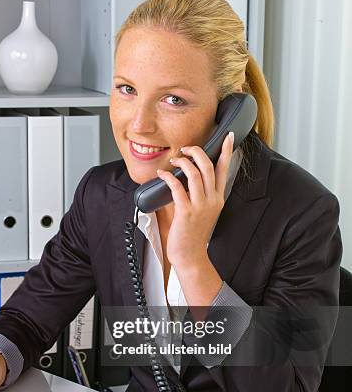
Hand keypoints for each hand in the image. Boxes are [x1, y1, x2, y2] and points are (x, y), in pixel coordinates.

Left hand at [156, 131, 233, 270]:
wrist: (190, 255)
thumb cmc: (193, 234)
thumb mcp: (203, 211)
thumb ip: (199, 194)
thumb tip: (186, 176)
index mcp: (217, 198)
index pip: (224, 169)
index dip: (226, 151)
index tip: (228, 136)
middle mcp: (212, 200)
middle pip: (208, 165)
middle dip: (197, 151)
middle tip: (186, 148)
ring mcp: (200, 206)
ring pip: (194, 173)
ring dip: (182, 161)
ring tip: (175, 159)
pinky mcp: (186, 212)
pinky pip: (177, 187)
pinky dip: (169, 177)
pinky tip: (162, 174)